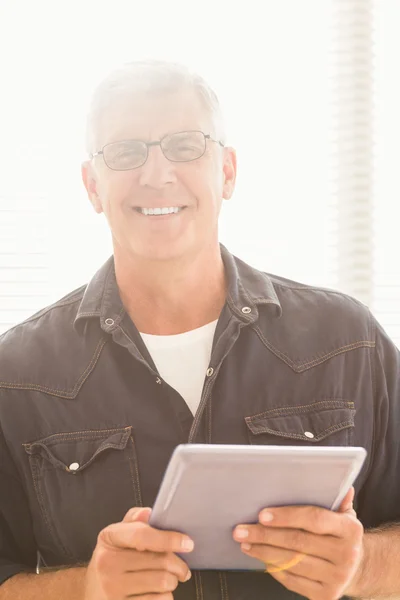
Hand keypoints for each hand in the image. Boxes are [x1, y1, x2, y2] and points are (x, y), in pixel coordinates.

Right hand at [84, 506, 192, 599]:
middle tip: (183, 569)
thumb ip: (134, 521)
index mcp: (109, 538)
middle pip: (160, 561)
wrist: (91, 591)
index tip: (188, 543)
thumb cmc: (111, 559)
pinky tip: (158, 593)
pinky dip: (165, 597)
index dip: (169, 538)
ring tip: (169, 579)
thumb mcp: (117, 536)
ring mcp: (112, 589)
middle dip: (179, 565)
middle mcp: (107, 563)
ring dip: (173, 581)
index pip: (142, 535)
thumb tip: (149, 513)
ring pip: (162, 583)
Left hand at [233, 487, 363, 599]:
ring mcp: (337, 577)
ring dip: (263, 552)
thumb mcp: (344, 514)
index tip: (261, 515)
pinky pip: (292, 581)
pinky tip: (262, 559)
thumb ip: (336, 498)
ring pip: (291, 562)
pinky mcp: (326, 596)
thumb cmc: (341, 534)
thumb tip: (340, 483)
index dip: (286, 516)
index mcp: (350, 529)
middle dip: (264, 535)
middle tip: (241, 530)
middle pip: (297, 542)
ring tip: (245, 542)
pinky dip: (274, 569)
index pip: (314, 519)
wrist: (358, 568)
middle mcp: (347, 554)